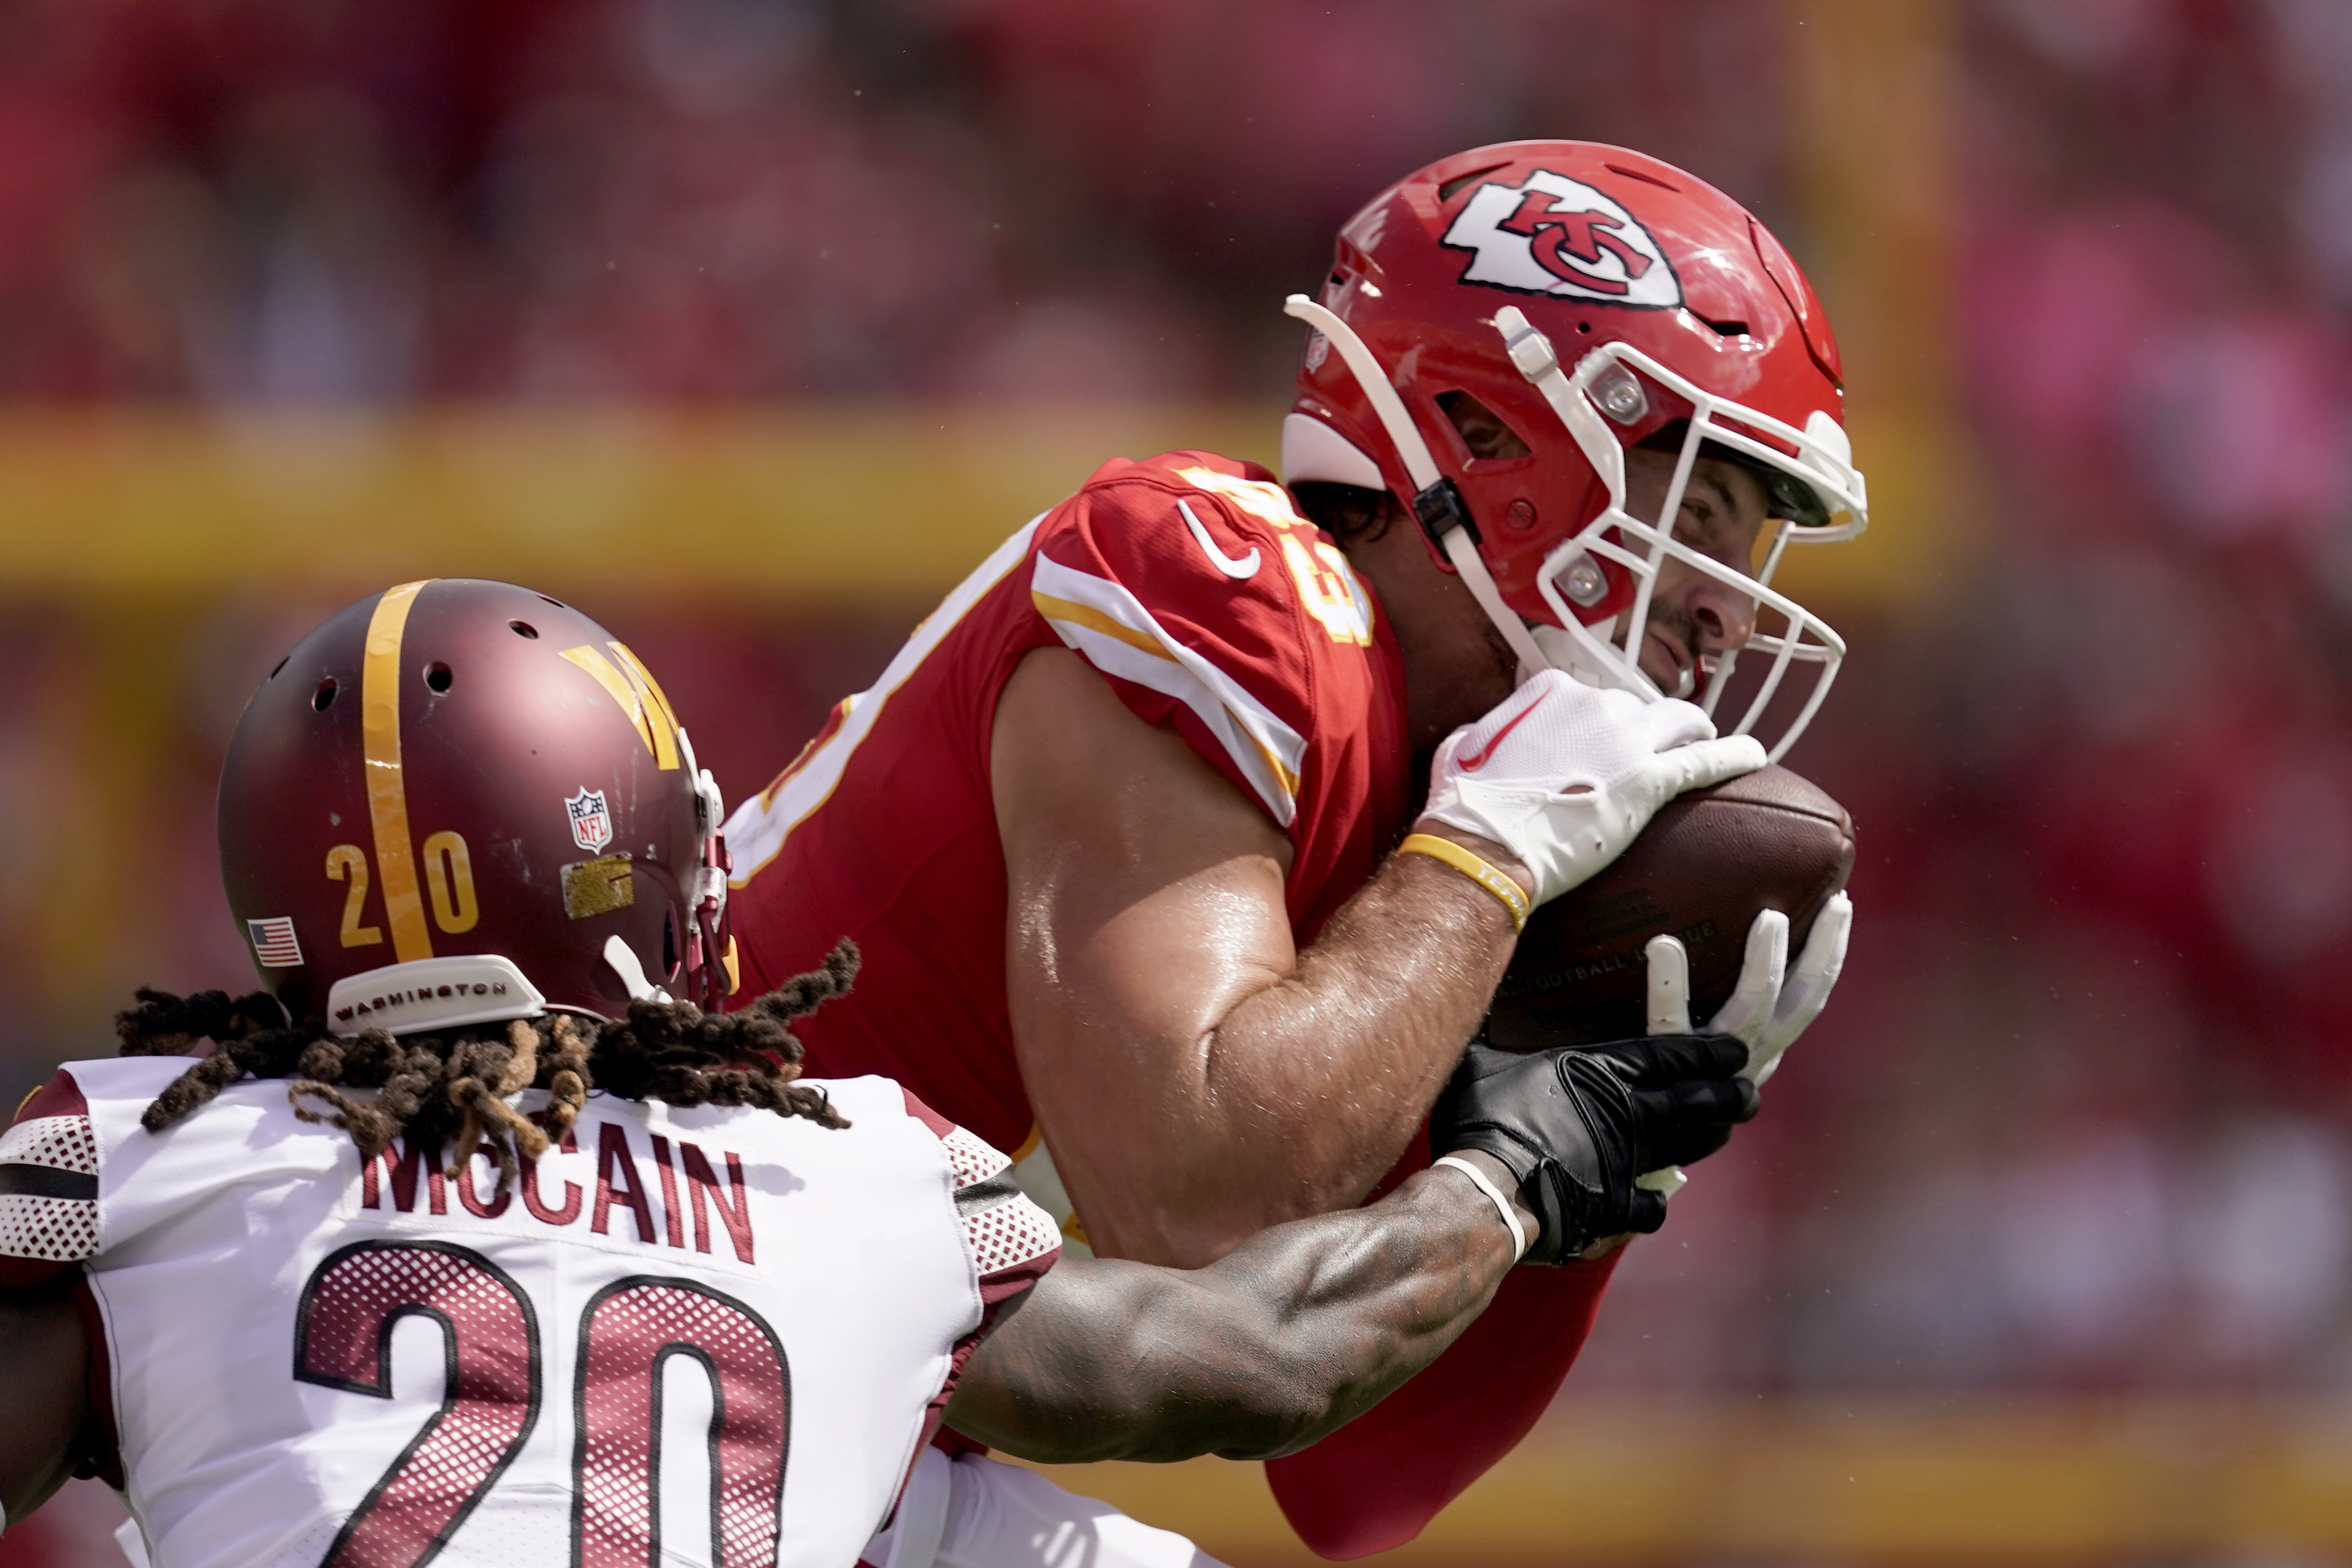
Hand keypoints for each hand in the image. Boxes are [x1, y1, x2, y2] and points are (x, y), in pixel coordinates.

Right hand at [1418, 670, 1765, 907]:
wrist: (1485, 844)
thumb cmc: (1466, 805)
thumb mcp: (1462, 749)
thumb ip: (1484, 732)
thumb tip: (1481, 737)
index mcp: (1552, 689)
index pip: (1592, 692)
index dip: (1603, 717)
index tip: (1606, 736)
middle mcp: (1594, 701)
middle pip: (1639, 705)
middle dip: (1647, 728)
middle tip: (1650, 753)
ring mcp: (1626, 738)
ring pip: (1681, 720)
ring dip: (1694, 730)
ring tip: (1706, 742)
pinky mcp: (1650, 779)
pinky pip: (1707, 758)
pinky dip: (1735, 754)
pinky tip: (1755, 755)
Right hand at [1432, 1036, 1756, 1264]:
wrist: (1489, 1191)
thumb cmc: (1483, 1119)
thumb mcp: (1482, 1064)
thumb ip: (1491, 1037)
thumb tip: (1467, 1003)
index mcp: (1600, 1073)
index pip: (1671, 1055)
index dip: (1710, 1052)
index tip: (1737, 1051)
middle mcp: (1626, 1115)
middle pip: (1696, 1101)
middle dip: (1730, 1095)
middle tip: (1750, 1093)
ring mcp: (1627, 1164)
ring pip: (1685, 1148)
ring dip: (1707, 1139)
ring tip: (1723, 1131)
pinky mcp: (1617, 1207)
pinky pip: (1651, 1206)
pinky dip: (1656, 1201)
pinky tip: (1658, 1198)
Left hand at [1649, 893, 1853, 1086]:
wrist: (1636, 1145)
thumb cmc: (1672, 1079)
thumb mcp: (1711, 1045)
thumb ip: (1722, 1006)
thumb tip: (1712, 930)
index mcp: (1762, 1046)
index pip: (1808, 997)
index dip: (1829, 953)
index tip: (1840, 904)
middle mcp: (1748, 1056)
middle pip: (1801, 1000)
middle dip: (1823, 951)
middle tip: (1835, 903)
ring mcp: (1711, 1063)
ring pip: (1751, 1010)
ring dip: (1765, 964)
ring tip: (1769, 917)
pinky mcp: (1666, 1062)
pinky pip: (1668, 1021)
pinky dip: (1669, 983)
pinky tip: (1663, 944)